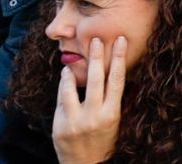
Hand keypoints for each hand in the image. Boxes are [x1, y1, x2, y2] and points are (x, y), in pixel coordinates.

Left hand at [52, 36, 124, 163]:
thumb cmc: (102, 141)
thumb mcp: (114, 121)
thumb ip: (111, 100)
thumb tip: (113, 74)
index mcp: (112, 113)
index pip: (118, 80)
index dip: (119, 58)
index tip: (120, 41)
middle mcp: (95, 115)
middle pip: (98, 79)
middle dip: (98, 56)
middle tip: (97, 39)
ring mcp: (77, 120)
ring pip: (75, 87)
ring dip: (77, 69)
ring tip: (78, 55)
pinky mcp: (61, 124)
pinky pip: (62, 98)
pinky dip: (64, 83)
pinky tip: (66, 74)